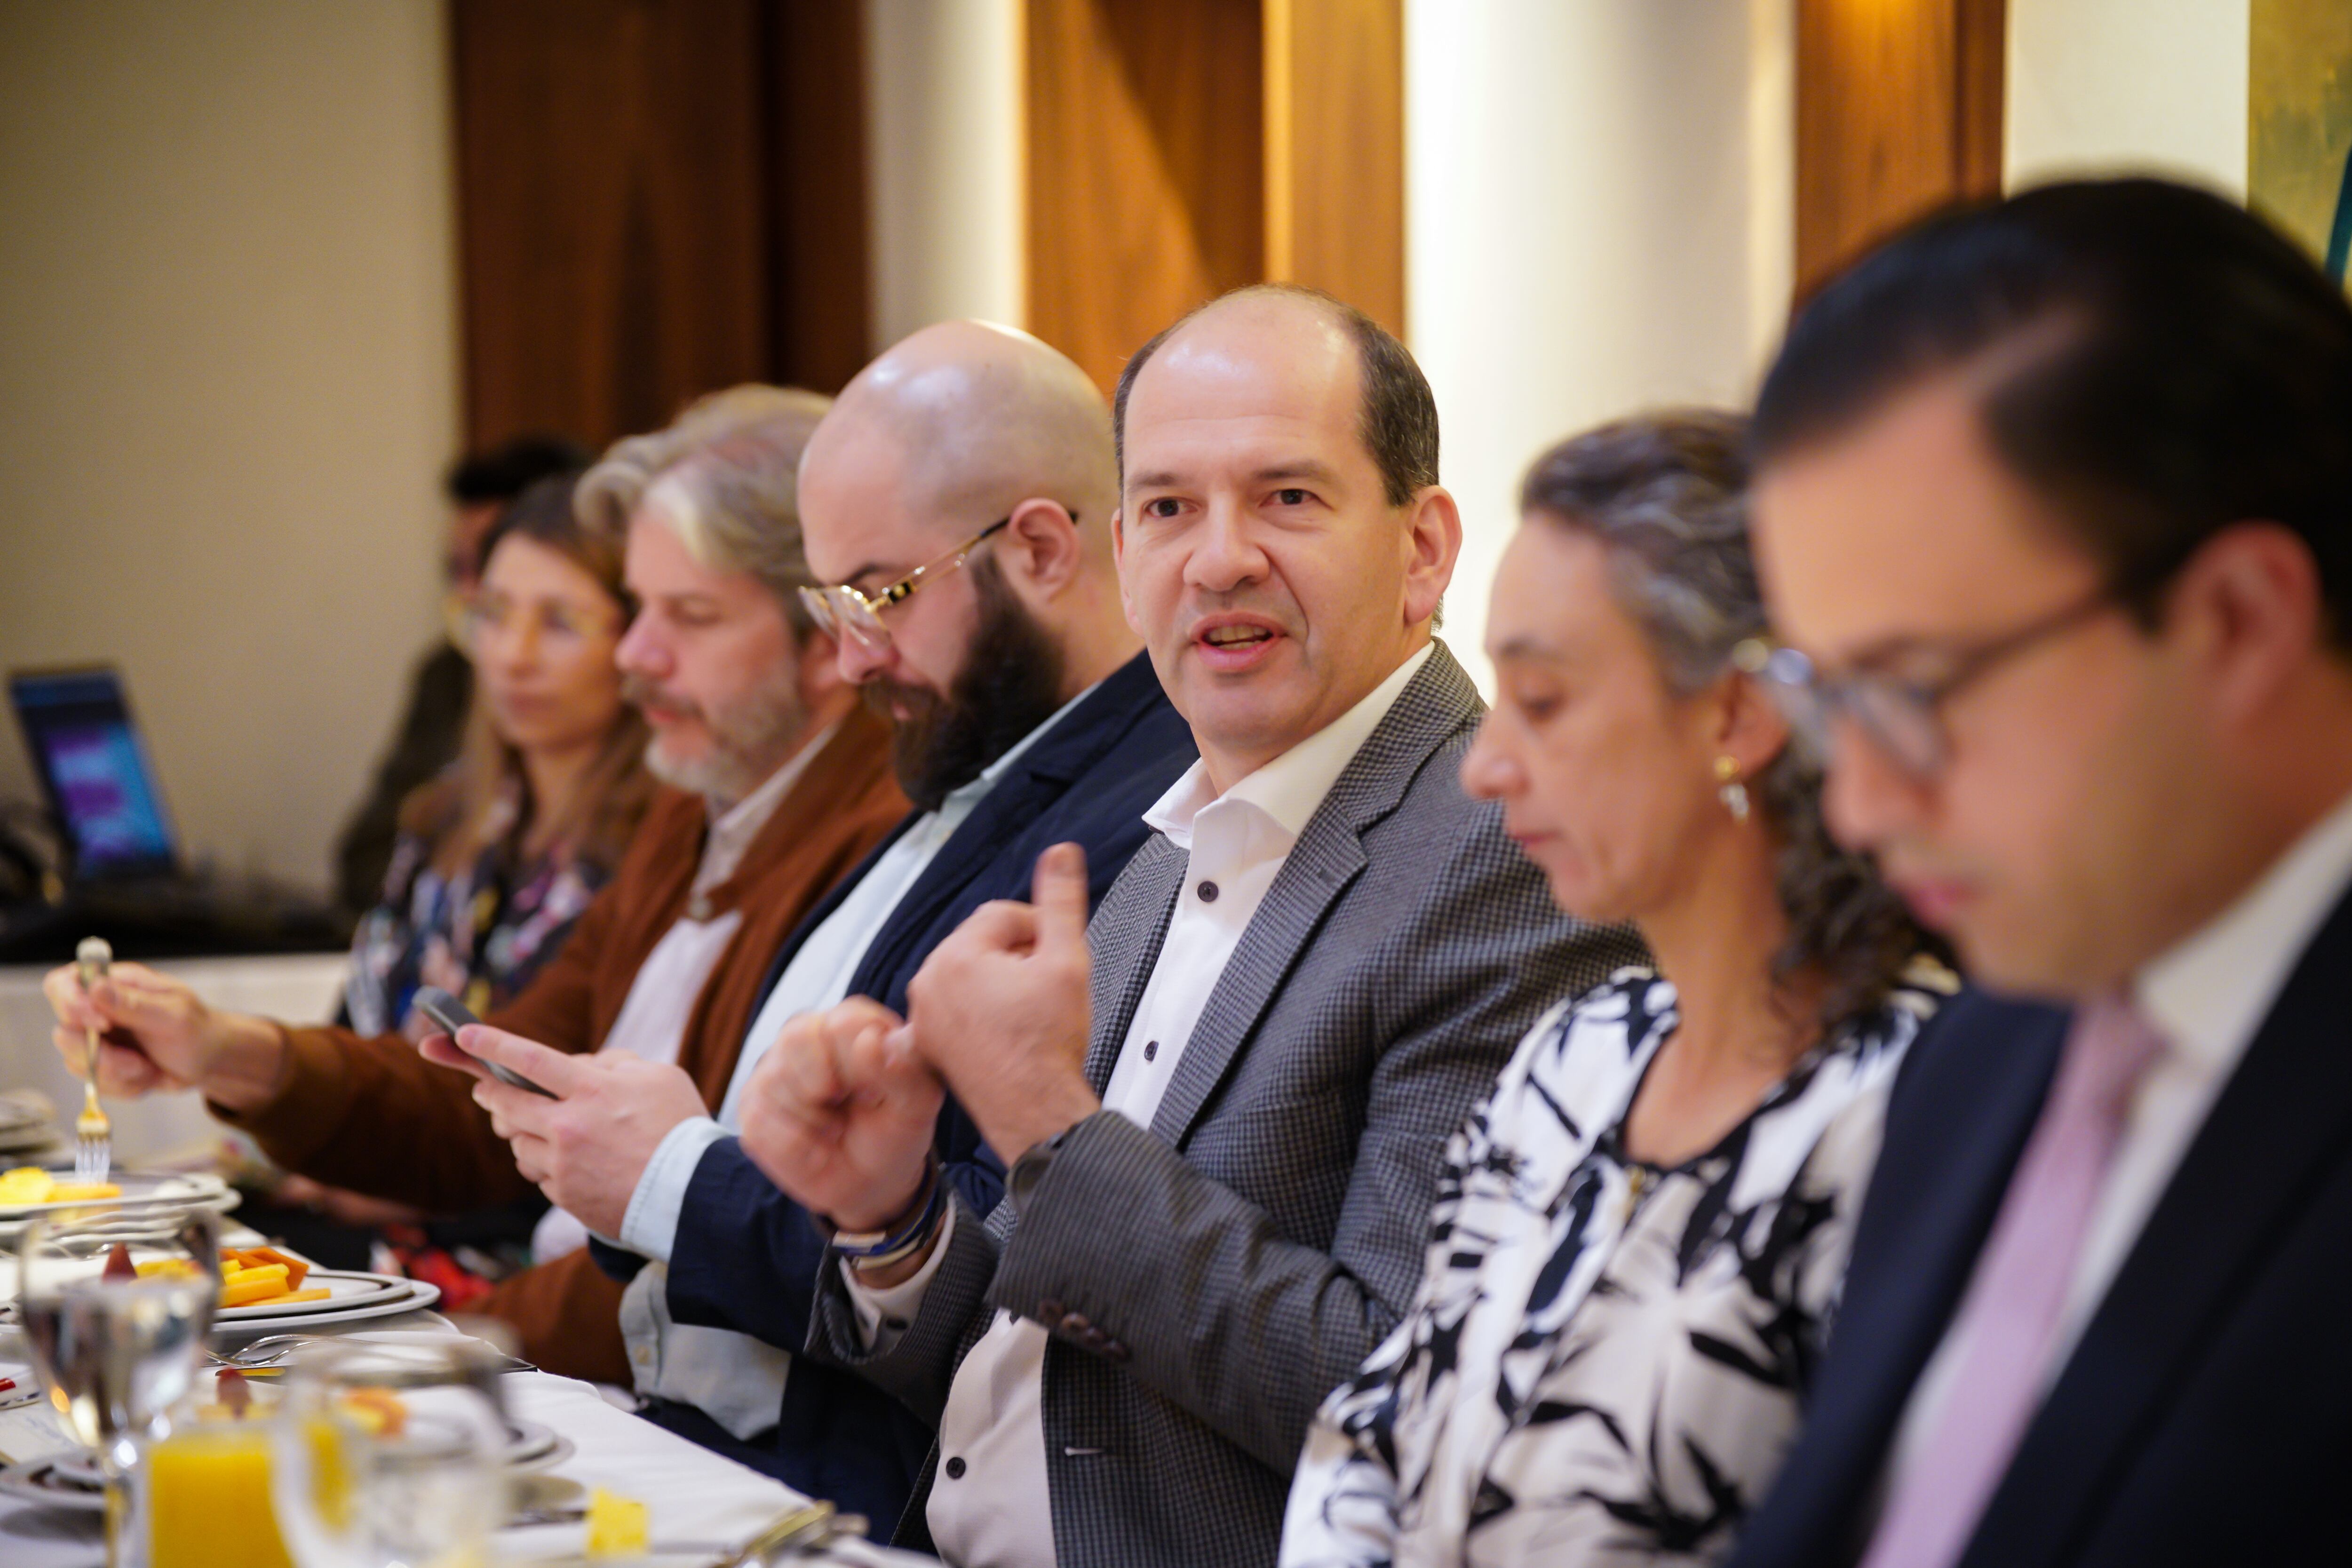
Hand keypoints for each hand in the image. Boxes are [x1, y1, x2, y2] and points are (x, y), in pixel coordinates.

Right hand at [41, 960, 285, 1107]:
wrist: (210, 1061)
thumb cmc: (198, 1029)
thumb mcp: (173, 1015)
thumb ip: (133, 1003)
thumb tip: (96, 986)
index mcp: (114, 984)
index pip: (62, 983)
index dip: (70, 1004)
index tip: (102, 1025)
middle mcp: (97, 1009)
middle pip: (64, 1032)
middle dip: (100, 1056)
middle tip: (136, 1063)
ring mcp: (95, 1039)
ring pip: (77, 1063)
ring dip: (117, 1075)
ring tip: (150, 1069)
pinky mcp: (100, 1064)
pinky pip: (95, 1083)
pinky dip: (125, 1086)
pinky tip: (148, 1076)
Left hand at [454, 1026, 707, 1237]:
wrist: (692, 1196)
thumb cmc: (681, 1129)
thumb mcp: (660, 1076)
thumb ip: (616, 1064)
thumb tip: (586, 1066)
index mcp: (592, 1090)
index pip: (530, 1059)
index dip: (493, 1043)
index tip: (465, 1034)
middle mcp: (568, 1127)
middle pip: (507, 1104)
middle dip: (490, 1092)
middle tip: (486, 1089)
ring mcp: (563, 1165)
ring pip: (518, 1142)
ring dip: (524, 1131)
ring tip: (549, 1130)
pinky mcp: (564, 1196)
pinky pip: (539, 1173)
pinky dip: (547, 1163)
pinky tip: (575, 1163)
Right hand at [739, 997, 944, 1232]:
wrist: (872, 1181)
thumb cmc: (896, 1129)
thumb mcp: (917, 1103)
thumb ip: (904, 1067)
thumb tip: (869, 1040)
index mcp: (851, 1020)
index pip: (842, 1022)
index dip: (859, 1065)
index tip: (876, 1093)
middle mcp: (806, 1034)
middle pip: (798, 1038)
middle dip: (829, 1087)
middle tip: (850, 1109)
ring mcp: (771, 1069)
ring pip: (777, 1084)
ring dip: (815, 1123)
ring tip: (834, 1129)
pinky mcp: (751, 1108)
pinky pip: (761, 1125)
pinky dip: (797, 1148)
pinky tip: (814, 1148)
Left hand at [903, 843, 1099, 1164]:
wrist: (1035, 1112)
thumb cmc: (1047, 1045)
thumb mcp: (1068, 958)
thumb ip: (1061, 899)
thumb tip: (1060, 853)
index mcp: (957, 956)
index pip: (1002, 916)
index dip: (1039, 930)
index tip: (1057, 954)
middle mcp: (929, 984)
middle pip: (982, 945)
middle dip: (1018, 957)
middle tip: (1047, 986)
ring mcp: (925, 1018)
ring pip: (969, 978)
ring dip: (1000, 985)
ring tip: (1030, 1012)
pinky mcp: (928, 1047)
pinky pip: (954, 1013)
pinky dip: (978, 1015)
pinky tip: (1004, 1032)